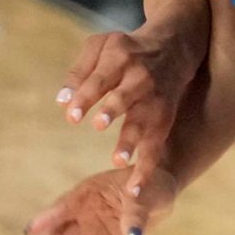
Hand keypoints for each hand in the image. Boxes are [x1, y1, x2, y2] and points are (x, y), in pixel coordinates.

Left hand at [56, 21, 204, 172]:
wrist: (173, 48)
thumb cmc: (125, 50)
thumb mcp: (100, 46)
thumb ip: (78, 72)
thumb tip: (62, 102)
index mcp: (119, 58)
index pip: (99, 79)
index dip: (86, 97)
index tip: (71, 115)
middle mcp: (139, 78)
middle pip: (123, 97)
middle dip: (111, 111)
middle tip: (97, 125)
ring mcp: (154, 99)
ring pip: (142, 123)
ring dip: (131, 142)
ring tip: (118, 161)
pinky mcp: (164, 118)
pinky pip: (156, 145)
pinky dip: (147, 167)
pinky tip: (135, 188)